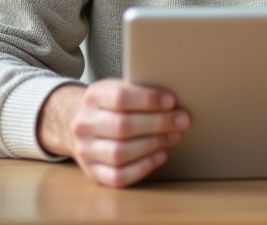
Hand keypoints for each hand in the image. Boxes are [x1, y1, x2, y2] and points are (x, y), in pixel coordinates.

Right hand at [37, 78, 190, 187]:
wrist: (86, 125)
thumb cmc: (113, 106)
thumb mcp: (121, 89)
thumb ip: (141, 92)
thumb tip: (174, 102)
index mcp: (92, 97)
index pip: (119, 97)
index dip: (148, 100)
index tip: (171, 101)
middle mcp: (84, 124)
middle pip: (122, 126)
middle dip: (158, 124)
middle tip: (182, 121)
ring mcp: (85, 151)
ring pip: (119, 152)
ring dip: (153, 144)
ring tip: (174, 136)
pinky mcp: (93, 173)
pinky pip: (118, 176)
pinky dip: (143, 167)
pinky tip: (161, 155)